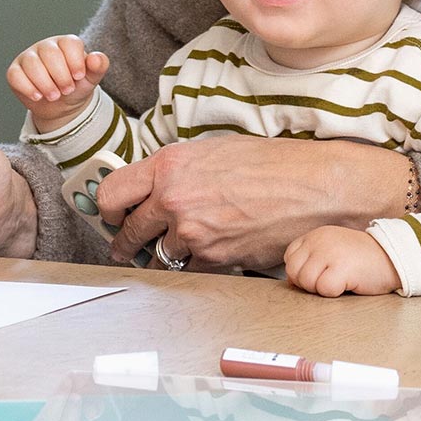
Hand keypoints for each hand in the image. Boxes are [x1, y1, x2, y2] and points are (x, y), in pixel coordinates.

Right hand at [6, 36, 109, 133]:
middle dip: (61, 76)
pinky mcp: (15, 71)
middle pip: (50, 53)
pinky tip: (37, 96)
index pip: (69, 43)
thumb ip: (98, 67)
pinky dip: (27, 88)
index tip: (79, 77)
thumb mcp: (90, 79)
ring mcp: (28, 57)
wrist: (59, 107)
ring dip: (45, 83)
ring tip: (54, 96)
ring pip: (32, 63)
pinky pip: (15, 75)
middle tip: (67, 90)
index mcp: (65, 43)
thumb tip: (96, 58)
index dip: (75, 61)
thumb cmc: (75, 88)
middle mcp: (45, 46)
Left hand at [98, 137, 416, 271]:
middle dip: (127, 240)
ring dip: (163, 254)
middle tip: (129, 242)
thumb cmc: (269, 163)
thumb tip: (149, 186)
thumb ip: (174, 170)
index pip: (110, 194)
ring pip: (158, 255)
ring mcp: (193, 233)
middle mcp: (173, 200)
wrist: (312, 187)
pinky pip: (189, 269)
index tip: (112, 214)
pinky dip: (194, 265)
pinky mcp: (215, 259)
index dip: (108, 208)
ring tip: (178, 245)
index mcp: (168, 167)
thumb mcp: (212, 151)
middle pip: (127, 231)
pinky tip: (208, 252)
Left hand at [284, 226, 400, 297]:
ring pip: (306, 281)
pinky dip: (334, 293)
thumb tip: (292, 282)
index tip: (320, 275)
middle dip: (308, 284)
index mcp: (316, 236)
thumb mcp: (333, 250)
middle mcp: (320, 241)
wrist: (394, 256)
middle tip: (330, 281)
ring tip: (340, 281)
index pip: (290, 258)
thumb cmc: (362, 259)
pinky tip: (347, 284)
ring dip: (321, 289)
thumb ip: (312, 260)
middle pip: (294, 272)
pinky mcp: (342, 267)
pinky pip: (324, 289)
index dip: (301, 273)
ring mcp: (330, 253)